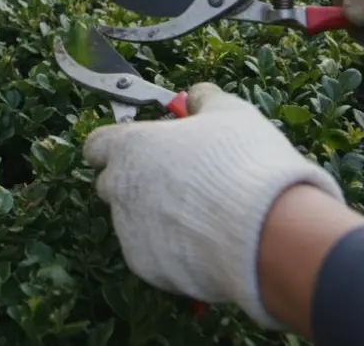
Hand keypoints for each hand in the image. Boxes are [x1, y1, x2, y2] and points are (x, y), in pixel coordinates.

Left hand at [84, 84, 343, 329]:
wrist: (267, 233)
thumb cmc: (244, 163)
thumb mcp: (230, 113)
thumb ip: (204, 100)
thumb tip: (195, 96)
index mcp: (130, 146)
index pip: (97, 145)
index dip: (120, 144)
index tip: (146, 146)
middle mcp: (119, 189)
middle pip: (113, 183)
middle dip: (139, 180)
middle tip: (182, 178)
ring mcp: (129, 231)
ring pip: (133, 220)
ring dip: (157, 215)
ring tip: (205, 212)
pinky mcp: (146, 267)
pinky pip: (152, 252)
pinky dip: (172, 248)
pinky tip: (208, 240)